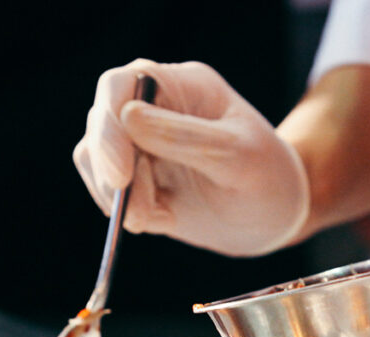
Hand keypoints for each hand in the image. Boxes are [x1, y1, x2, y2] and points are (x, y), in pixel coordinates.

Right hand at [73, 58, 309, 255]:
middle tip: (139, 213)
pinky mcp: (135, 179)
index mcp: (181, 86)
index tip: (120, 172)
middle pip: (101, 123)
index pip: (121, 85)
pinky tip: (161, 219)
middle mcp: (154, 108)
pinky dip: (125, 212)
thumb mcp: (237, 158)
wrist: (274, 218)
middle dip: (112, 170)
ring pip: (95, 159)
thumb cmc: (268, 178)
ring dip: (116, 196)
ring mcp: (140, 144)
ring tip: (153, 218)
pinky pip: (106, 191)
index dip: (109, 124)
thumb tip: (127, 117)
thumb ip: (185, 137)